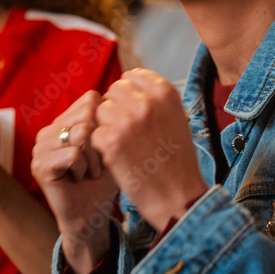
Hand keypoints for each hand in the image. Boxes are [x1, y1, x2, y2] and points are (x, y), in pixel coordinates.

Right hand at [31, 91, 118, 273]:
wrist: (92, 214)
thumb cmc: (103, 179)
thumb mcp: (110, 143)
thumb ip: (109, 119)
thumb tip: (119, 95)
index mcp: (64, 120)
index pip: (91, 100)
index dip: (106, 123)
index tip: (105, 146)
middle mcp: (48, 129)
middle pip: (87, 114)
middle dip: (101, 141)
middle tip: (96, 164)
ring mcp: (40, 146)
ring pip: (81, 133)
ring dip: (93, 158)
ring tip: (88, 171)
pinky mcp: (39, 165)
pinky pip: (73, 154)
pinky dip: (83, 168)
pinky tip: (78, 179)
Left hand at [92, 68, 208, 230]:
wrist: (179, 198)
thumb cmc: (178, 162)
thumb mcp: (176, 119)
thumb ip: (155, 101)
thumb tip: (130, 86)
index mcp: (166, 93)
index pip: (133, 76)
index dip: (128, 93)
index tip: (131, 109)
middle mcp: (147, 102)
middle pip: (114, 90)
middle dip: (115, 107)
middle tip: (124, 130)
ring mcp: (127, 121)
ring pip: (101, 111)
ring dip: (106, 126)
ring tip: (122, 145)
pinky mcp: (111, 142)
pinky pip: (95, 133)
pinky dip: (102, 147)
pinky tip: (117, 159)